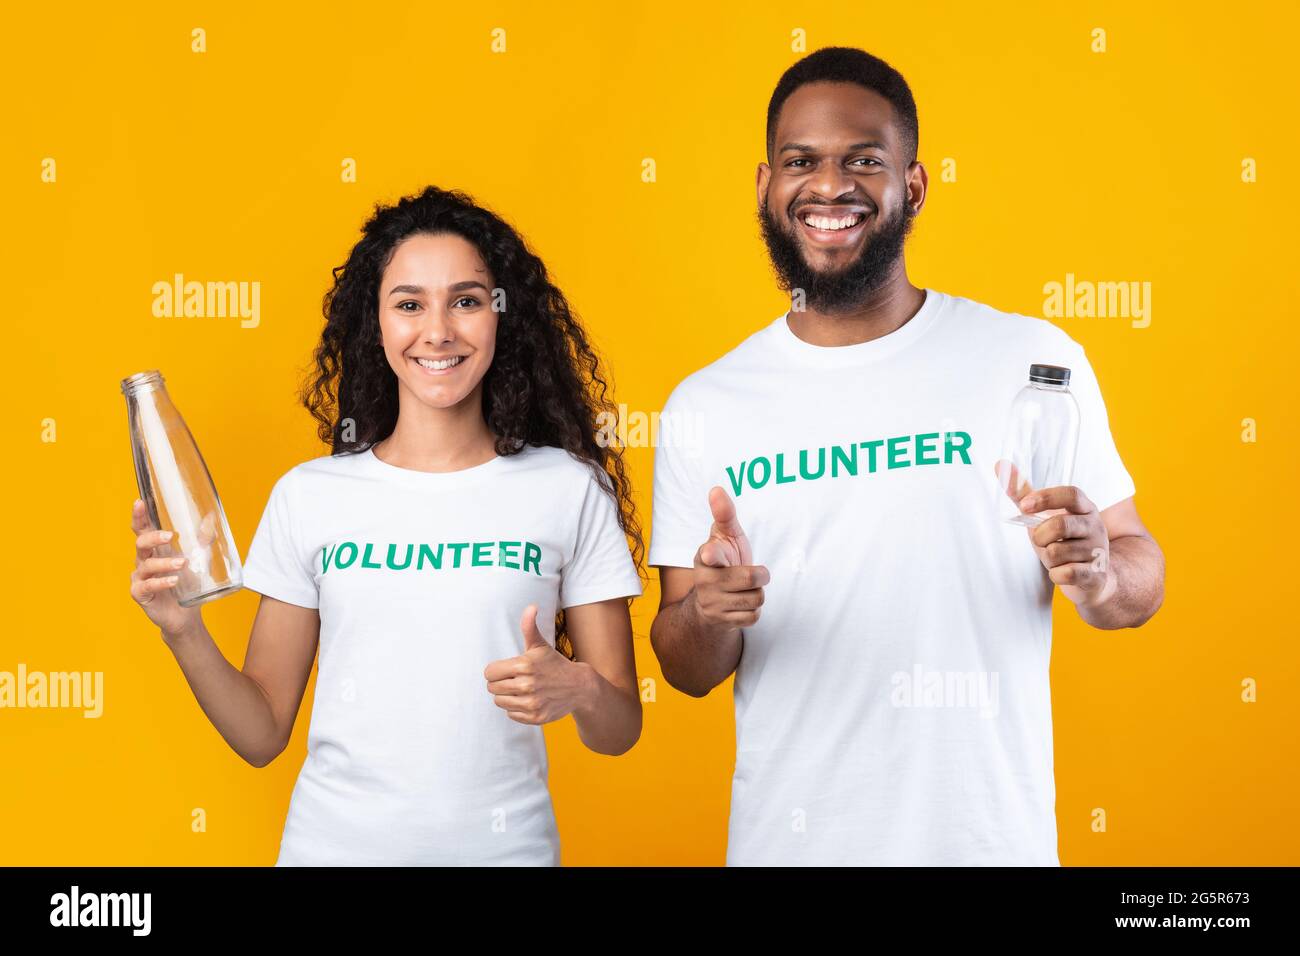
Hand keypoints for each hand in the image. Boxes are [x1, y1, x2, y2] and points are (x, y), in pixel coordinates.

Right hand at [129, 498, 201, 638]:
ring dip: (165, 563)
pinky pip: (147, 585)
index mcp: (154, 549)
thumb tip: (212, 516)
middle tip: (170, 536)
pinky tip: (173, 581)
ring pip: (147, 565)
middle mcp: (143, 560)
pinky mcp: (140, 594)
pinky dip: (161, 582)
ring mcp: (140, 577)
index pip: (142, 529)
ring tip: (182, 564)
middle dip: (154, 537)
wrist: (186, 613)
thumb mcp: (198, 558)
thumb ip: (203, 538)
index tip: (139, 502)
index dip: (138, 516)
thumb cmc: (188, 581)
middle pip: (140, 543)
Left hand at [483, 604, 593, 724]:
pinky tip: (528, 700)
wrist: (579, 686)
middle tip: (514, 679)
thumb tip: (531, 607)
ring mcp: (531, 703)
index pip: (489, 673)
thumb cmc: (554, 664)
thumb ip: (529, 627)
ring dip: (507, 696)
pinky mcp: (535, 717)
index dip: (496, 670)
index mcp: (524, 665)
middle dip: (500, 683)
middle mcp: (526, 685)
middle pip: (492, 688)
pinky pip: (511, 714)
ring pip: (500, 702)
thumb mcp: (540, 645)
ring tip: (520, 690)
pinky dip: (517, 709)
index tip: (506, 670)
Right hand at [691, 486, 768, 628]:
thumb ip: (724, 514)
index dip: (714, 553)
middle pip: (752, 577)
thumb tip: (716, 489)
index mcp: (704, 556)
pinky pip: (753, 616)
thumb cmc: (723, 560)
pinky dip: (753, 610)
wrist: (711, 601)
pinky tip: (740, 604)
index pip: (711, 553)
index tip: (712, 552)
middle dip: (759, 574)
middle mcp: (704, 580)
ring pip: (756, 598)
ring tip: (743, 589)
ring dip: (757, 593)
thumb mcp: (724, 536)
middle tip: (749, 571)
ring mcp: (712, 603)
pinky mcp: (721, 621)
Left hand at [994, 463, 1114, 608]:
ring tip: (1057, 559)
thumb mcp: (1044, 516)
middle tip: (1042, 542)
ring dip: (1048, 559)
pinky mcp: (1097, 575)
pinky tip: (1063, 573)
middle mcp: (1096, 526)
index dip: (1045, 498)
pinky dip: (1056, 575)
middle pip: (1061, 524)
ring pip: (1057, 553)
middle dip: (1040, 536)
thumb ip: (1024, 494)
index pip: (1071, 494)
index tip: (1024, 506)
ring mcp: (1099, 551)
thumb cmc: (1063, 541)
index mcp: (1084, 508)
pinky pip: (1066, 574)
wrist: (1093, 577)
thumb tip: (1000, 464)